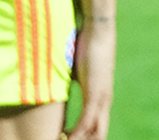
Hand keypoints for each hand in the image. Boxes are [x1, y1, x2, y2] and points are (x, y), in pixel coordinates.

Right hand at [65, 16, 116, 139]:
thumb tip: (55, 83)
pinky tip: (65, 138)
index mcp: (100, 97)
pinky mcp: (95, 94)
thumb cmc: (87, 45)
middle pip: (99, 134)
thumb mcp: (76, 70)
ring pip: (94, 133)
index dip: (85, 138)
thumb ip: (69, 80)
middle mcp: (104, 101)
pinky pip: (87, 122)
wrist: (99, 30)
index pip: (96, 126)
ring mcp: (101, 99)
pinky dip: (77, 134)